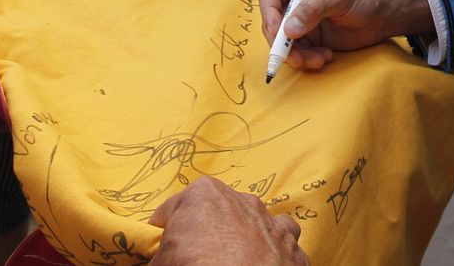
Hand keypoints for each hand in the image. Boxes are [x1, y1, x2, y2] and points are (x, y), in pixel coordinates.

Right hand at [150, 176, 306, 265]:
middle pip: (220, 213)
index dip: (164, 228)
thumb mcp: (161, 260)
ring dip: (247, 241)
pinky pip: (282, 250)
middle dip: (209, 231)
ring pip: (258, 227)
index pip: (173, 208)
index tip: (159, 245)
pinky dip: (272, 259)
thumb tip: (160, 260)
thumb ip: (160, 254)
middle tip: (196, 257)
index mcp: (204, 195)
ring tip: (235, 263)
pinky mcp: (293, 250)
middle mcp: (244, 202)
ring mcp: (273, 225)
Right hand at [259, 0, 432, 72]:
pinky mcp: (312, 38)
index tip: (279, 34)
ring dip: (296, 56)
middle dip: (282, 43)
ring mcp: (303, 21)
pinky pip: (299, 53)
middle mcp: (297, 1)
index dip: (269, 16)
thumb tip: (288, 29)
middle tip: (295, 57)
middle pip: (273, 24)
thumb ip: (313, 9)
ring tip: (317, 60)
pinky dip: (307, 60)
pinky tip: (325, 58)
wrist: (387, 14)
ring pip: (285, 43)